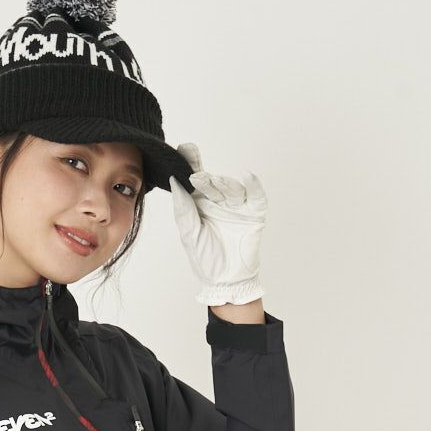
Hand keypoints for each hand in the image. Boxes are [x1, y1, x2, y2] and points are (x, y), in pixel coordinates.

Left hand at [169, 142, 267, 305]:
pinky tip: (247, 177)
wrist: (226, 281)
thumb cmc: (205, 260)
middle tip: (196, 176)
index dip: (191, 163)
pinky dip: (253, 185)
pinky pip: (256, 195)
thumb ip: (183, 209)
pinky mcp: (254, 214)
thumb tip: (174, 182)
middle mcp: (219, 202)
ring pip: (232, 187)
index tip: (184, 148)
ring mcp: (237, 207)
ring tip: (215, 186)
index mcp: (200, 205)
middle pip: (213, 182)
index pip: (195, 180)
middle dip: (206, 178)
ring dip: (223, 184)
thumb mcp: (190, 234)